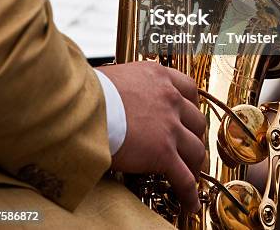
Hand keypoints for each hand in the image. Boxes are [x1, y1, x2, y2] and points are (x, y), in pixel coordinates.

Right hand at [97, 62, 205, 212]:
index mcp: (159, 77)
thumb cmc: (91, 92)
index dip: (191, 105)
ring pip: (196, 149)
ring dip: (195, 164)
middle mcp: (170, 98)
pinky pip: (184, 177)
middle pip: (196, 121)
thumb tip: (123, 96)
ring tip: (190, 176)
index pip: (188, 88)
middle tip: (187, 147)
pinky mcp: (163, 153)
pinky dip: (189, 193)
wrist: (83, 108)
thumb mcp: (118, 76)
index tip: (188, 115)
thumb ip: (132, 85)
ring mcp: (170, 126)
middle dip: (194, 136)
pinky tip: (189, 203)